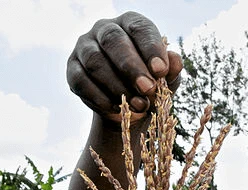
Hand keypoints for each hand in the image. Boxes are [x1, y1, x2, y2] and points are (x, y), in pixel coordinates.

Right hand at [66, 11, 182, 121]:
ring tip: (138, 105)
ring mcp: (85, 47)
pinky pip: (81, 81)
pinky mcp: (73, 69)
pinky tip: (117, 109)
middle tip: (148, 89)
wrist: (128, 106)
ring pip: (95, 62)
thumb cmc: (150, 83)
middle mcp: (105, 29)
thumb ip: (172, 69)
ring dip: (118, 86)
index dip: (151, 48)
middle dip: (132, 67)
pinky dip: (100, 98)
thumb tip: (175, 60)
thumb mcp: (167, 78)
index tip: (161, 71)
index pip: (139, 28)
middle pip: (113, 40)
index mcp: (131, 24)